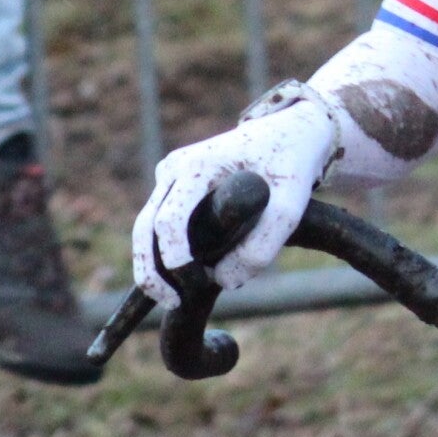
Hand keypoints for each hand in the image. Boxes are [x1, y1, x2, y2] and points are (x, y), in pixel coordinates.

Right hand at [130, 101, 336, 309]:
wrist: (290, 132)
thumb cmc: (292, 163)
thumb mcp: (292, 204)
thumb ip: (262, 245)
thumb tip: (223, 281)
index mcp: (198, 165)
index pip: (169, 220)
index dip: (174, 258)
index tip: (193, 284)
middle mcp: (175, 168)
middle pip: (145, 227)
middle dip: (151, 271)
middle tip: (171, 303)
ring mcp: (170, 175)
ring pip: (146, 228)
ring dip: (155, 264)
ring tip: (177, 298)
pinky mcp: (174, 185)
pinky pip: (160, 223)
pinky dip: (166, 251)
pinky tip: (187, 276)